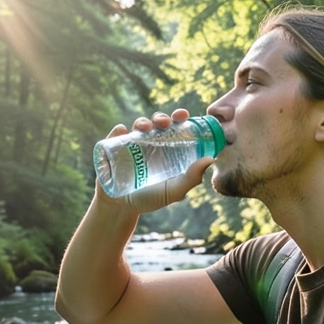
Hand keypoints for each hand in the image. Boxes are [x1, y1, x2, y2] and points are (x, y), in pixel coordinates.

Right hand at [97, 109, 215, 214]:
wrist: (122, 208)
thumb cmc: (150, 198)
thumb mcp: (174, 190)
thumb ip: (192, 178)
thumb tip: (211, 159)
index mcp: (166, 148)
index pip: (174, 127)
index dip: (179, 117)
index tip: (183, 115)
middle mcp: (149, 142)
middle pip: (156, 123)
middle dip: (161, 117)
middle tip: (164, 123)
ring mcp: (130, 144)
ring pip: (137, 125)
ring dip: (142, 121)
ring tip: (145, 128)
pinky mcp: (112, 148)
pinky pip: (116, 134)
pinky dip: (119, 130)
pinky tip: (122, 131)